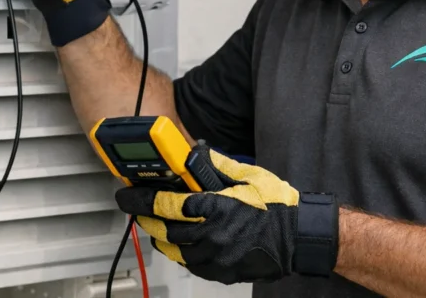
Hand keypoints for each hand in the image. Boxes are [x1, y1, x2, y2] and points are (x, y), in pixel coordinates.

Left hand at [115, 147, 337, 284]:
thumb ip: (214, 164)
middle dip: (146, 217)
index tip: (127, 195)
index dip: (141, 199)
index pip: (165, 204)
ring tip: (153, 223)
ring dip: (160, 236)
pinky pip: (190, 264)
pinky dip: (178, 252)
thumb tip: (191, 153)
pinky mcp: (222, 272)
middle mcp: (212, 235)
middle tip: (136, 208)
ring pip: (174, 250)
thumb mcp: (245, 175)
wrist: (298, 236)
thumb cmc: (276, 205)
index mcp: (215, 208)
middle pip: (164, 229)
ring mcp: (217, 257)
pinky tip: (176, 241)